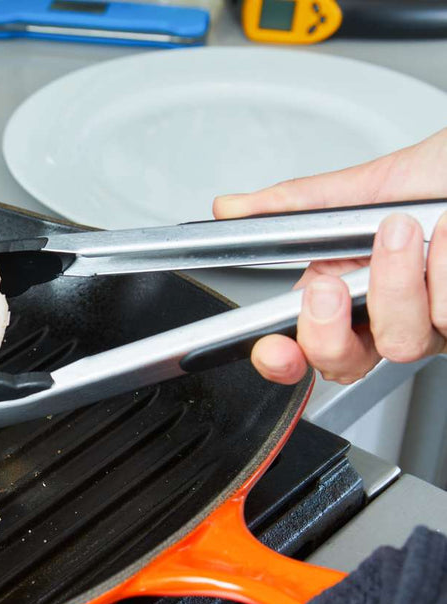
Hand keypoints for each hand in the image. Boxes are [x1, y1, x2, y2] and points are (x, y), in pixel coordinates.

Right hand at [213, 129, 446, 384]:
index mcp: (353, 294)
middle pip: (345, 362)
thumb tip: (233, 208)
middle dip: (332, 325)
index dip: (284, 359)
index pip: (307, 347)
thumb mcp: (369, 185)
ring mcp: (439, 325)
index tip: (274, 349)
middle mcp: (395, 317)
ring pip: (404, 340)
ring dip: (404, 280)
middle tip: (333, 281)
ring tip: (417, 227)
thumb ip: (297, 203)